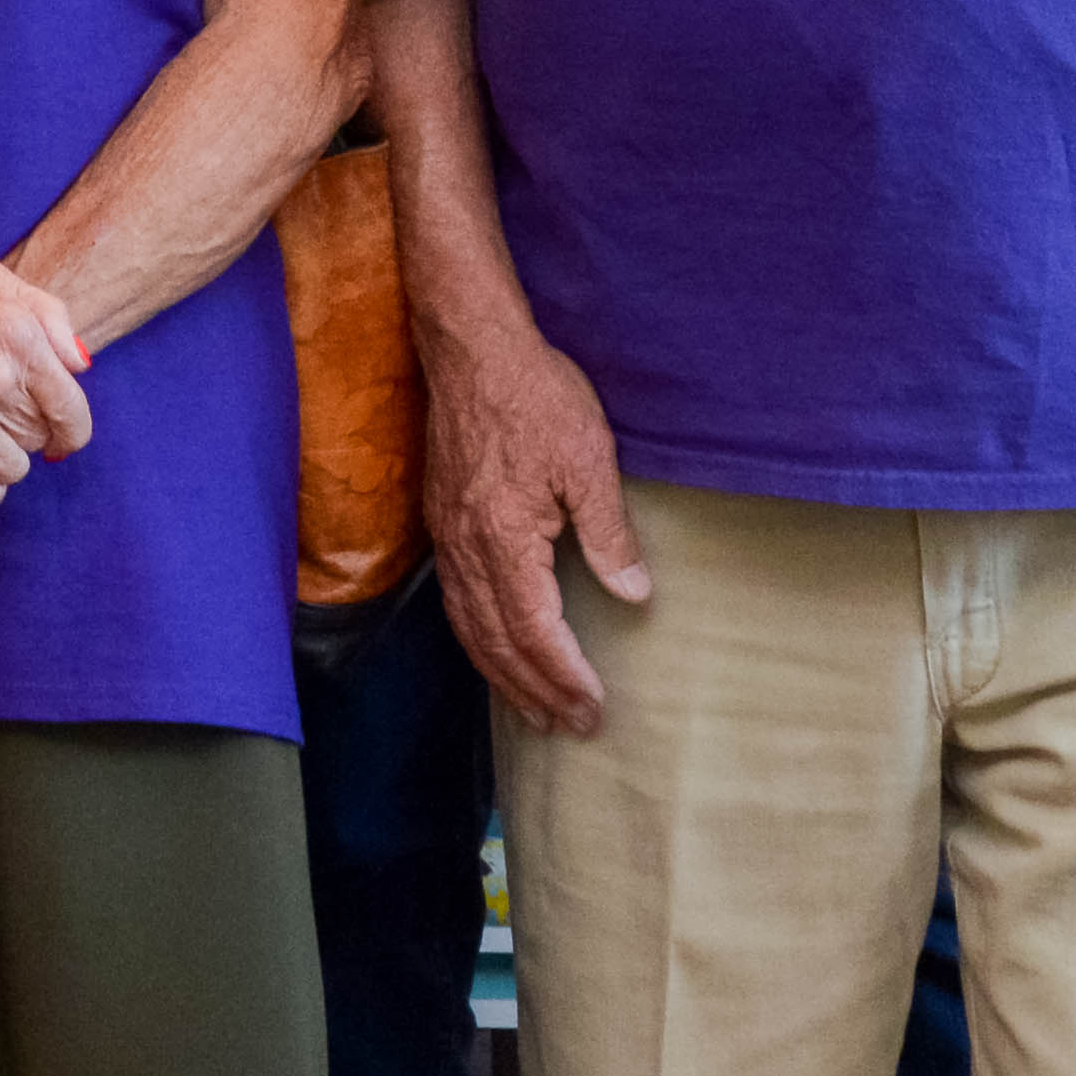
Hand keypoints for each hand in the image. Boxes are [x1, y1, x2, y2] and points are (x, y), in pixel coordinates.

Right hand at [0, 242, 93, 504]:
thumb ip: (52, 321)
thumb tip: (79, 368)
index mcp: (19, 338)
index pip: (72, 412)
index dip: (73, 430)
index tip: (64, 435)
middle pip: (42, 438)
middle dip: (31, 430)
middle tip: (4, 415)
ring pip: (14, 468)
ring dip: (4, 456)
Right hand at [417, 321, 649, 736]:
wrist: (472, 348)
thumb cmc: (535, 395)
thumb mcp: (589, 459)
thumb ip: (609, 532)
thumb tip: (632, 595)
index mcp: (505, 538)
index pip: (535, 630)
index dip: (563, 675)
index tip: (593, 708)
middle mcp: (467, 549)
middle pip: (497, 643)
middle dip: (534, 691)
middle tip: (571, 727)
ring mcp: (448, 538)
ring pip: (469, 629)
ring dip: (502, 675)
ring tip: (533, 710)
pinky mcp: (443, 523)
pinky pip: (456, 602)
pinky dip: (477, 641)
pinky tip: (495, 651)